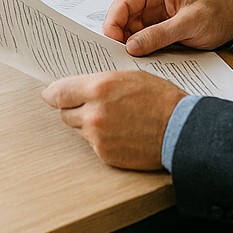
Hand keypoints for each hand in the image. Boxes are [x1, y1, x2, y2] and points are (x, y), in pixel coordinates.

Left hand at [42, 71, 185, 169]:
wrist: (182, 129)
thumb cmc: (160, 99)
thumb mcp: (127, 77)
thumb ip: (98, 82)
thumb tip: (77, 87)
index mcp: (98, 88)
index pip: (57, 92)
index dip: (52, 94)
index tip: (50, 95)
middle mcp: (93, 113)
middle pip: (64, 113)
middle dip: (73, 108)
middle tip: (90, 105)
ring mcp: (98, 136)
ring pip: (78, 129)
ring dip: (87, 124)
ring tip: (112, 118)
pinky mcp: (105, 154)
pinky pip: (92, 144)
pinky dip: (101, 139)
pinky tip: (120, 133)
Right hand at [102, 0, 232, 55]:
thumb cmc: (216, 14)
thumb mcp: (189, 23)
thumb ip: (160, 34)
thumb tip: (133, 45)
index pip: (124, 2)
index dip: (114, 20)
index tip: (111, 39)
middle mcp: (150, 3)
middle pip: (122, 17)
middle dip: (118, 34)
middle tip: (118, 53)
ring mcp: (153, 17)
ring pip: (129, 30)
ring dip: (127, 44)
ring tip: (128, 58)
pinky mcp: (158, 31)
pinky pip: (141, 40)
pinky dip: (138, 49)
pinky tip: (139, 58)